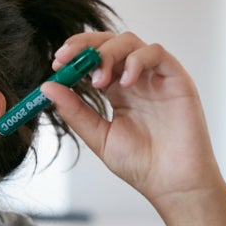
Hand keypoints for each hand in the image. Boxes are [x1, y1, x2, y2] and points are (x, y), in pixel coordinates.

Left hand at [39, 31, 224, 207]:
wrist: (172, 184)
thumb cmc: (141, 164)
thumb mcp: (99, 136)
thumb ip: (75, 112)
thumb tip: (48, 87)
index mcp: (117, 91)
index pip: (94, 59)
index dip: (75, 55)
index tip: (57, 64)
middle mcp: (136, 79)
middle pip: (109, 43)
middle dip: (85, 46)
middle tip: (66, 59)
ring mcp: (156, 77)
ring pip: (130, 42)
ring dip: (108, 53)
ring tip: (98, 81)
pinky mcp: (176, 78)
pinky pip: (156, 53)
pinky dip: (136, 60)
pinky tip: (125, 82)